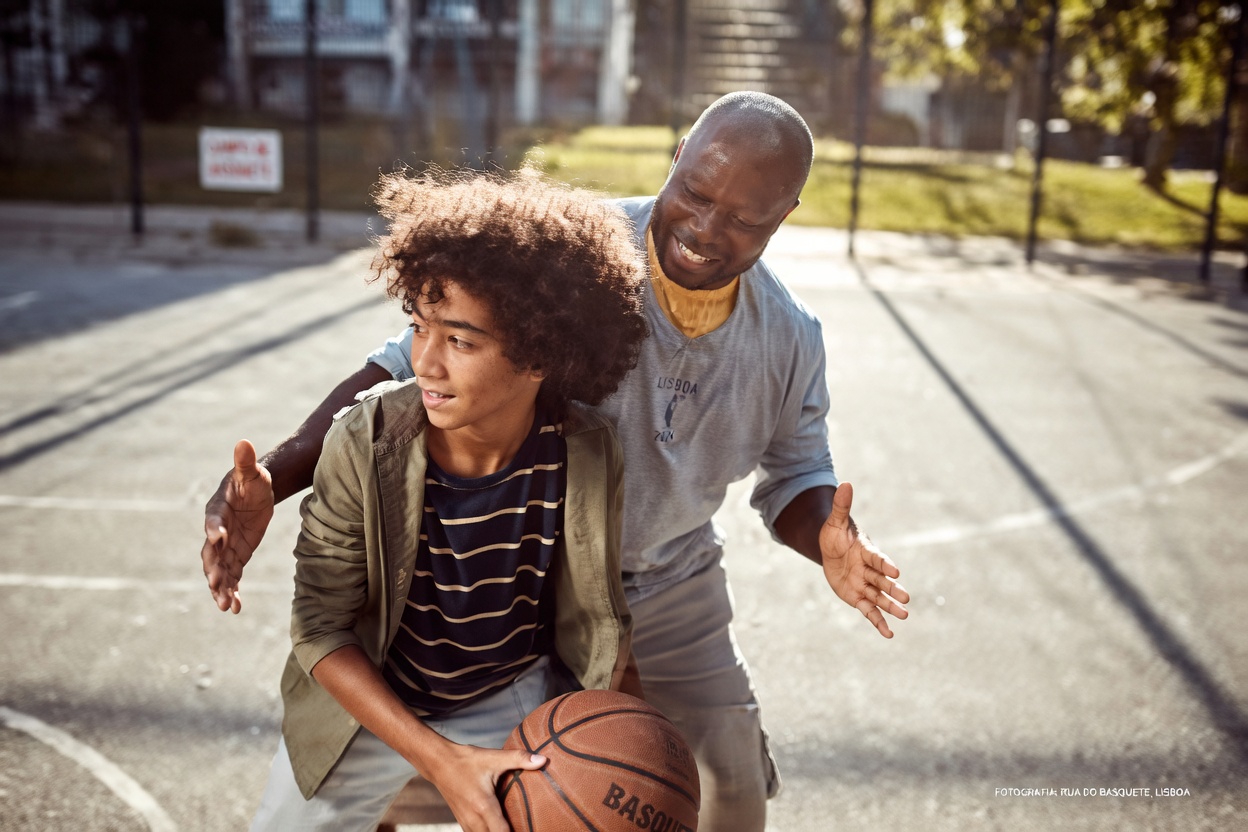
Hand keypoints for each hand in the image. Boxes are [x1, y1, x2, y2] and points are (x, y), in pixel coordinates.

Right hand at [200, 440, 273, 613]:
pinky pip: (232, 576)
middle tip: (216, 583)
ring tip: (225, 605)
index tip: (217, 538)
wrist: (255, 493)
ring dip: (220, 587)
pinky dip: (232, 591)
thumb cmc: (252, 479)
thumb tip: (244, 442)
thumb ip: (246, 462)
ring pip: (219, 570)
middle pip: (211, 552)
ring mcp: (225, 546)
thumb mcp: (252, 472)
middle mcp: (217, 531)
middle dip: (213, 568)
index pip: (213, 519)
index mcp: (218, 509)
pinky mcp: (235, 556)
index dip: (214, 528)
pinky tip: (234, 608)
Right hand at [425, 744, 546, 831]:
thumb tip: (543, 760)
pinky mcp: (461, 821)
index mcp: (484, 805)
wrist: (438, 762)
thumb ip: (519, 758)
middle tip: (523, 828)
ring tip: (511, 829)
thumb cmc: (467, 760)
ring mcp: (465, 822)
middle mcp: (473, 818)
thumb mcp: (494, 757)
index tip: (530, 830)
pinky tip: (496, 829)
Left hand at [818, 482, 909, 637]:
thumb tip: (845, 483)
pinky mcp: (858, 597)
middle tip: (906, 598)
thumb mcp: (834, 521)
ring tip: (905, 616)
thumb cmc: (835, 533)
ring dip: (890, 607)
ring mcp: (865, 584)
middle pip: (882, 581)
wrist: (831, 550)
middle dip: (893, 588)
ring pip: (879, 597)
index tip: (895, 569)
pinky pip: (869, 611)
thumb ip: (841, 506)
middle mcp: (869, 570)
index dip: (884, 563)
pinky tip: (889, 634)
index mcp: (866, 551)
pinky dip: (878, 622)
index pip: (876, 558)